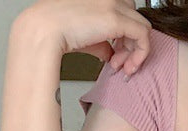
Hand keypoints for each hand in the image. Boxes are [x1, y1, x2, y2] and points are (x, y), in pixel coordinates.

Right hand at [17, 0, 152, 72]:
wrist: (43, 29)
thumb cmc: (55, 30)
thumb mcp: (85, 35)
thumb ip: (102, 42)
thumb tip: (112, 54)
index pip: (125, 11)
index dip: (125, 35)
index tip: (117, 53)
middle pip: (135, 18)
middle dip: (130, 43)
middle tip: (119, 62)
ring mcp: (113, 4)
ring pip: (142, 27)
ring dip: (135, 51)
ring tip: (121, 67)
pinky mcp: (116, 18)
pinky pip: (144, 36)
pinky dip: (140, 54)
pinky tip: (127, 66)